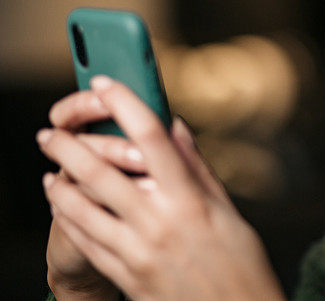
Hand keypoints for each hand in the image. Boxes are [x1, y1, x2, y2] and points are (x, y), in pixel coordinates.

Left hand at [38, 76, 285, 300]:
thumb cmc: (240, 261)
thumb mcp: (228, 210)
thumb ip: (196, 167)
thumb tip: (174, 127)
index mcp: (190, 199)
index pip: (152, 138)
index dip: (126, 104)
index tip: (105, 83)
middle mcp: (159, 222)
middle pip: (101, 173)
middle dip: (69, 147)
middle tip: (50, 132)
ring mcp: (138, 252)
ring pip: (82, 209)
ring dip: (59, 184)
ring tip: (49, 168)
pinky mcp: (125, 276)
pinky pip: (86, 241)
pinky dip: (68, 217)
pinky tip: (61, 204)